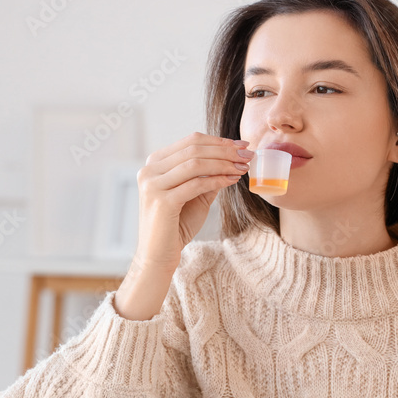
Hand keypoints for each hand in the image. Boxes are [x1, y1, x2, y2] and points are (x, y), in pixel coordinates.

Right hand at [133, 132, 252, 274]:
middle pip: (194, 149)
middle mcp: (149, 171)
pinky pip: (196, 184)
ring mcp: (153, 185)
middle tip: (248, 154)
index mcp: (155, 164)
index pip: (190, 142)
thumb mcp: (194, 196)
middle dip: (225, 150)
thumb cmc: (176, 226)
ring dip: (224, 163)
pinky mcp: (161, 201)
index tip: (241, 145)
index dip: (219, 141)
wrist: (158, 256)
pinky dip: (218, 180)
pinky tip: (232, 180)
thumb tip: (232, 159)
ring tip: (243, 167)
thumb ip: (207, 177)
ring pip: (195, 163)